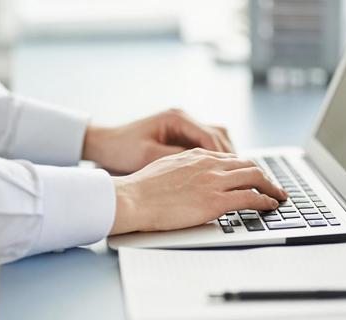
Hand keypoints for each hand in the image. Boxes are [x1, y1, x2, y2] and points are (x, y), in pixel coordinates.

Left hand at [82, 109, 232, 173]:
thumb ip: (178, 159)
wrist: (103, 143)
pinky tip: (217, 173)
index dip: (226, 157)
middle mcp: (183, 118)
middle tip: (242, 176)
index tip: (236, 174)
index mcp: (177, 119)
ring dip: (225, 156)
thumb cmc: (121, 149)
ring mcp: (182, 125)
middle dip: (232, 156)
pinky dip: (214, 157)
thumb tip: (206, 168)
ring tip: (234, 176)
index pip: (211, 137)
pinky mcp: (179, 134)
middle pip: (219, 134)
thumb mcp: (149, 156)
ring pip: (216, 138)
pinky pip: (204, 144)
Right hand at [109, 148, 287, 234]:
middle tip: (273, 186)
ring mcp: (213, 181)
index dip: (245, 168)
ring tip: (279, 196)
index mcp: (196, 156)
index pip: (230, 159)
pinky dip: (265, 201)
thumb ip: (184, 171)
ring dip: (271, 187)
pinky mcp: (215, 201)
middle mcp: (209, 164)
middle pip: (248, 165)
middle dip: (264, 176)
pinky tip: (270, 205)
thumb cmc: (142, 188)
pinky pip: (250, 198)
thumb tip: (191, 181)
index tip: (252, 176)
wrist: (132, 198)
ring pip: (254, 177)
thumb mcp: (165, 168)